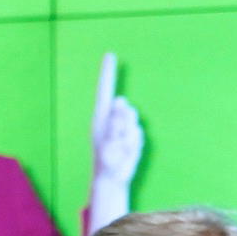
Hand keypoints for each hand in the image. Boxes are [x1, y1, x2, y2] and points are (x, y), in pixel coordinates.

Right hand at [83, 51, 142, 235]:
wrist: (109, 181)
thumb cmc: (116, 155)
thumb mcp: (120, 134)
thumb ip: (122, 116)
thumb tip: (123, 101)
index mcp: (101, 118)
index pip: (103, 91)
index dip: (106, 74)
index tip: (110, 54)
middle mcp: (101, 124)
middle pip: (123, 107)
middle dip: (127, 118)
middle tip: (124, 134)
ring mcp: (106, 136)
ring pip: (129, 123)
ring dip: (133, 134)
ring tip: (126, 148)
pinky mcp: (113, 149)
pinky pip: (134, 138)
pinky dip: (135, 145)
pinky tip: (128, 154)